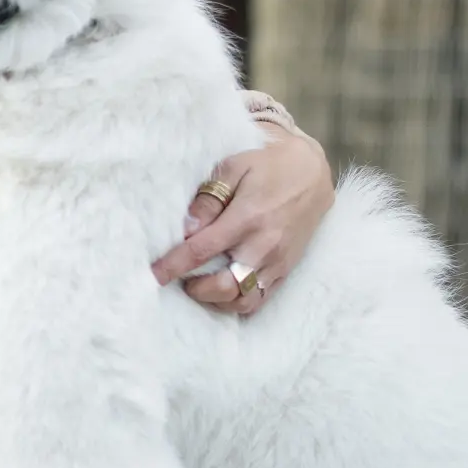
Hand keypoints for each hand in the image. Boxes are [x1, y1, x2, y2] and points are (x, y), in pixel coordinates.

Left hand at [156, 118, 332, 317]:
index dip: (174, 265)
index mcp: (248, 218)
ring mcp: (279, 261)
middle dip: (196, 289)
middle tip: (181, 279)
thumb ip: (209, 198)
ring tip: (201, 286)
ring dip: (217, 300)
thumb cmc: (268, 165)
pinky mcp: (287, 269)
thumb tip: (186, 228)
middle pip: (225, 286)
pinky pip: (261, 299)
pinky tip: (223, 291)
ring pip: (243, 300)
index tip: (154, 275)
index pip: (202, 250)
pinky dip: (237, 302)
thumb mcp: (235, 167)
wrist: (313, 172)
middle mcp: (265, 245)